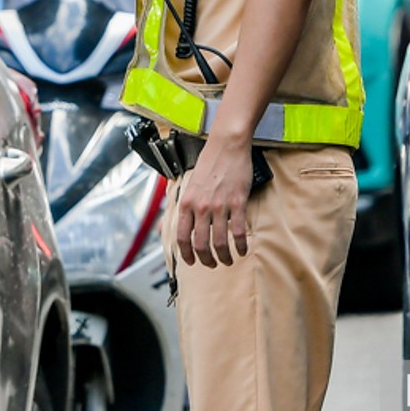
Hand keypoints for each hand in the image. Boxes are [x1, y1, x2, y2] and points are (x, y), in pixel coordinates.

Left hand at [174, 137, 254, 266]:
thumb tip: (167, 224)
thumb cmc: (208, 163)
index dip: (186, 254)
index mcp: (186, 203)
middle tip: (212, 264)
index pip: (182, 237)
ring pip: (220, 242)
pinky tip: (242, 249)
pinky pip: (238, 231)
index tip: (191, 262)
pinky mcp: (237, 203)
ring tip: (228, 260)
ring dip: (224, 256)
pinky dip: (240, 245)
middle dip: (206, 259)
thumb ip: (182, 206)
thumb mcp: (188, 185)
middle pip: (201, 244)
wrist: (226, 146)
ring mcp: (220, 206)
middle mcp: (201, 207)